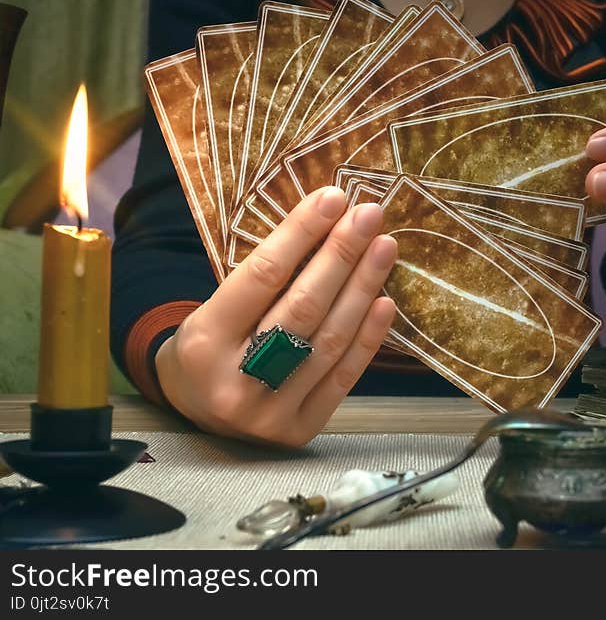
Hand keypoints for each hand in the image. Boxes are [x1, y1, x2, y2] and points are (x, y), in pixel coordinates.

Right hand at [155, 187, 397, 447]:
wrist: (198, 419)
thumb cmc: (208, 350)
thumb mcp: (211, 312)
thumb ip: (261, 282)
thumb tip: (325, 228)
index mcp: (203, 342)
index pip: (261, 276)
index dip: (300, 233)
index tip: (332, 198)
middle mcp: (235, 381)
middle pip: (301, 307)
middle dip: (340, 255)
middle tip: (369, 215)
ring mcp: (270, 412)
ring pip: (328, 341)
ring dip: (362, 289)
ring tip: (384, 247)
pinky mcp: (300, 430)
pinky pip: (343, 378)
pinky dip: (367, 338)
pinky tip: (384, 302)